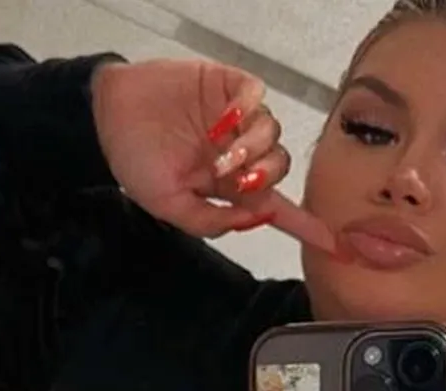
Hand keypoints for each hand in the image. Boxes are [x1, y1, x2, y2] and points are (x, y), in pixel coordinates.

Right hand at [91, 59, 333, 250]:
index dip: (307, 226)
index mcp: (230, 187)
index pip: (278, 209)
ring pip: (272, 133)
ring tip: (218, 152)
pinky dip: (247, 110)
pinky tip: (223, 120)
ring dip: (252, 147)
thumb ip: (208, 220)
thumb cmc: (134, 159)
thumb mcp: (167, 205)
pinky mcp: (229, 88)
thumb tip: (256, 218)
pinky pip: (256, 96)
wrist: (106, 114)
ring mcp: (237, 120)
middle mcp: (241, 154)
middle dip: (265, 176)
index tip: (339, 247)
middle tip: (234, 177)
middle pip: (280, 168)